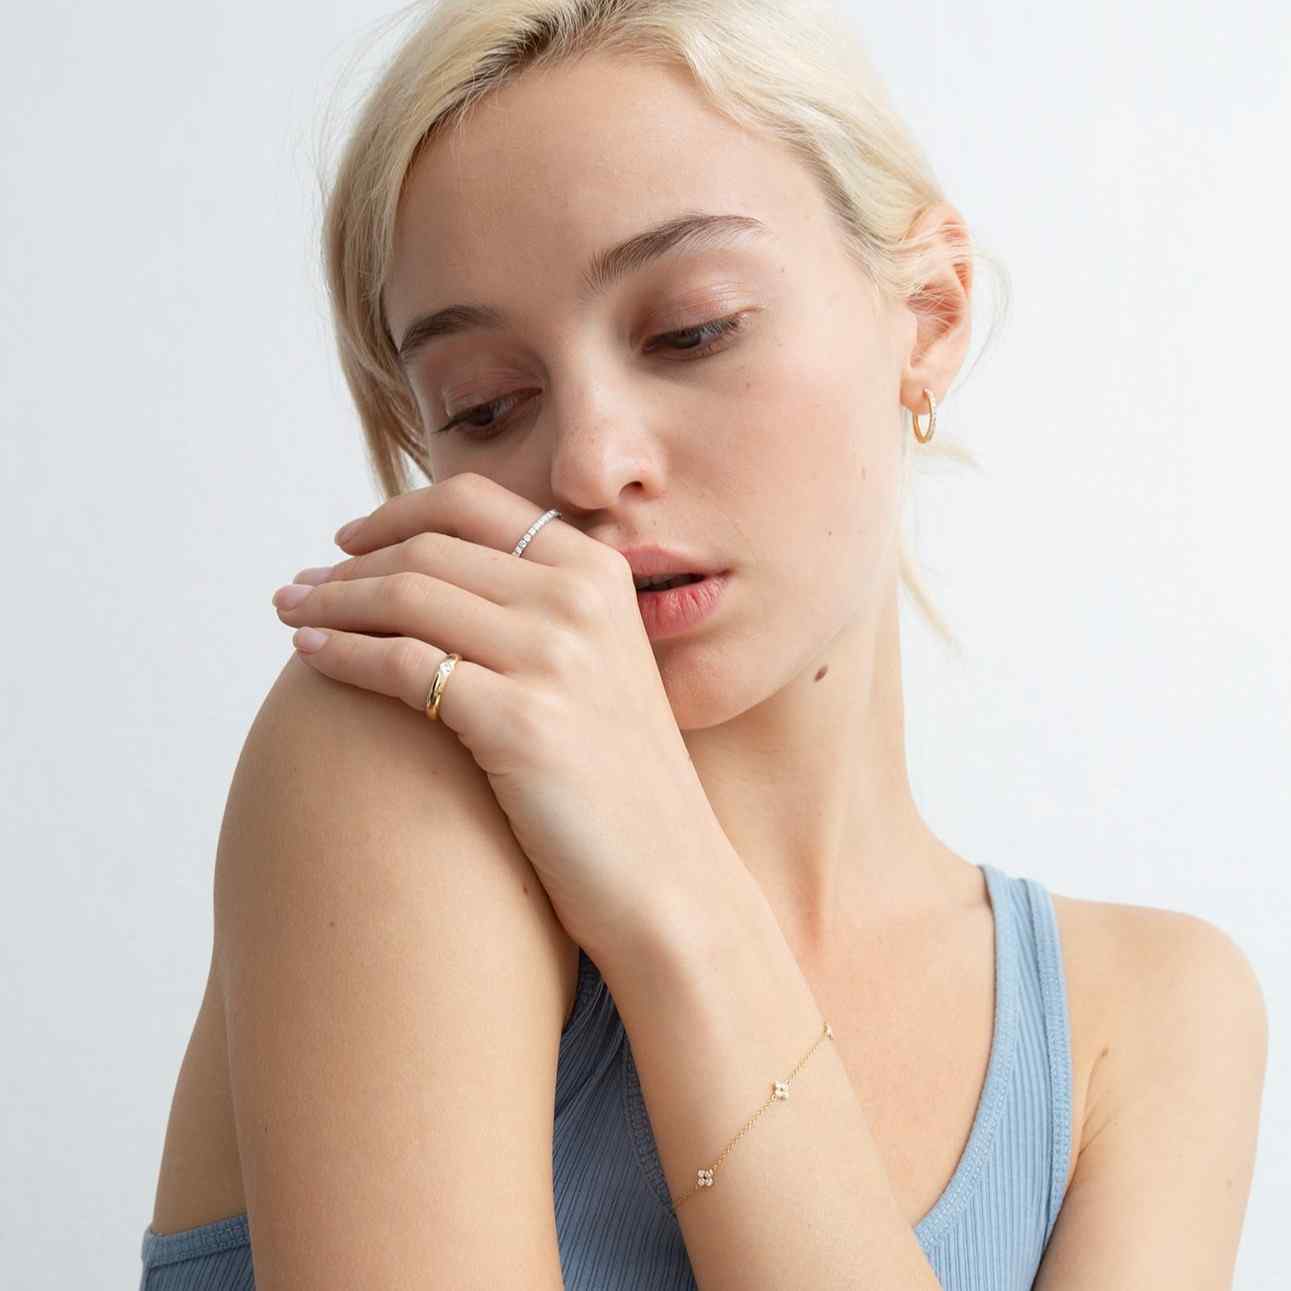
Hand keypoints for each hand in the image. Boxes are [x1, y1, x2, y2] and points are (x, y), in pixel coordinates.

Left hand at [271, 473, 720, 961]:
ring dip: (331, 601)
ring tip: (289, 614)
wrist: (670, 877)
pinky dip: (342, 652)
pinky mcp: (521, 722)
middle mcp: (581, 600)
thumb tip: (436, 578)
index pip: (474, 504)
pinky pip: (403, 664)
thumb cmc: (619, 780)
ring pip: (406, 597)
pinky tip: (309, 657)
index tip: (347, 542)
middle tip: (299, 588)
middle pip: (428, 550)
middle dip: (348, 565)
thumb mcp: (601, 666)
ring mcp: (554, 657)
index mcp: (601, 573)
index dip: (395, 513)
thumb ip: (542, 610)